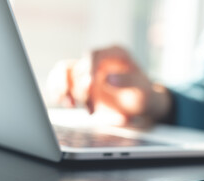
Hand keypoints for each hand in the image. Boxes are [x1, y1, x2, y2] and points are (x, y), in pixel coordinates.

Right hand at [47, 46, 171, 125]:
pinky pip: (62, 82)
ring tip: (70, 104)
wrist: (143, 104)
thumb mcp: (142, 88)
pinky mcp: (82, 84)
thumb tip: (107, 78)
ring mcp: (89, 71)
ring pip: (63, 73)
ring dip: (62, 89)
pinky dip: (59, 91)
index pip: (93, 55)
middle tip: (84, 104)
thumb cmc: (144, 94)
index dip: (88, 70)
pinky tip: (64, 102)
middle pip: (76, 66)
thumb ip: (127, 81)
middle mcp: (99, 60)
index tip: (91, 86)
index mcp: (115, 53)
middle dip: (75, 86)